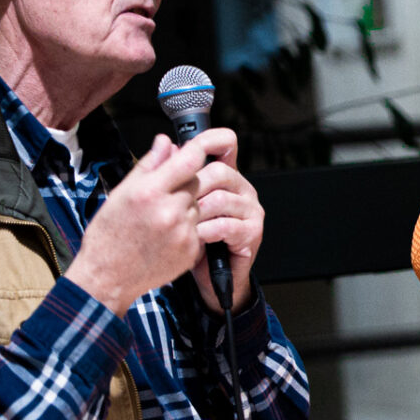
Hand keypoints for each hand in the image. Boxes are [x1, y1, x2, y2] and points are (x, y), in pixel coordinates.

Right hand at [67, 135, 206, 315]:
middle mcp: (170, 211)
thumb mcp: (121, 193)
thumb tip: (167, 141)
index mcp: (149, 192)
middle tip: (164, 194)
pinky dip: (187, 227)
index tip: (199, 149)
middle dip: (184, 182)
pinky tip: (165, 235)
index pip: (191, 159)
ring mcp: (183, 232)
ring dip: (185, 206)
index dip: (198, 150)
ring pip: (198, 205)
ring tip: (160, 219)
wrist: (108, 276)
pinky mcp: (191, 250)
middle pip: (196, 182)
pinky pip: (199, 227)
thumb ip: (149, 165)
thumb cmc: (109, 233)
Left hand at [183, 126, 260, 312]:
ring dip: (196, 214)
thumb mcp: (174, 204)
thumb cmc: (189, 240)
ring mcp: (251, 210)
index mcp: (226, 177)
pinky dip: (206, 232)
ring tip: (184, 227)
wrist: (204, 279)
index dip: (215, 139)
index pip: (226, 147)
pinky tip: (195, 238)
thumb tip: (166, 144)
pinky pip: (225, 225)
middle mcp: (243, 189)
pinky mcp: (253, 232)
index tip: (197, 140)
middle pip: (219, 172)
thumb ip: (171, 174)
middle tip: (176, 206)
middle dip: (192, 188)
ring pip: (220, 199)